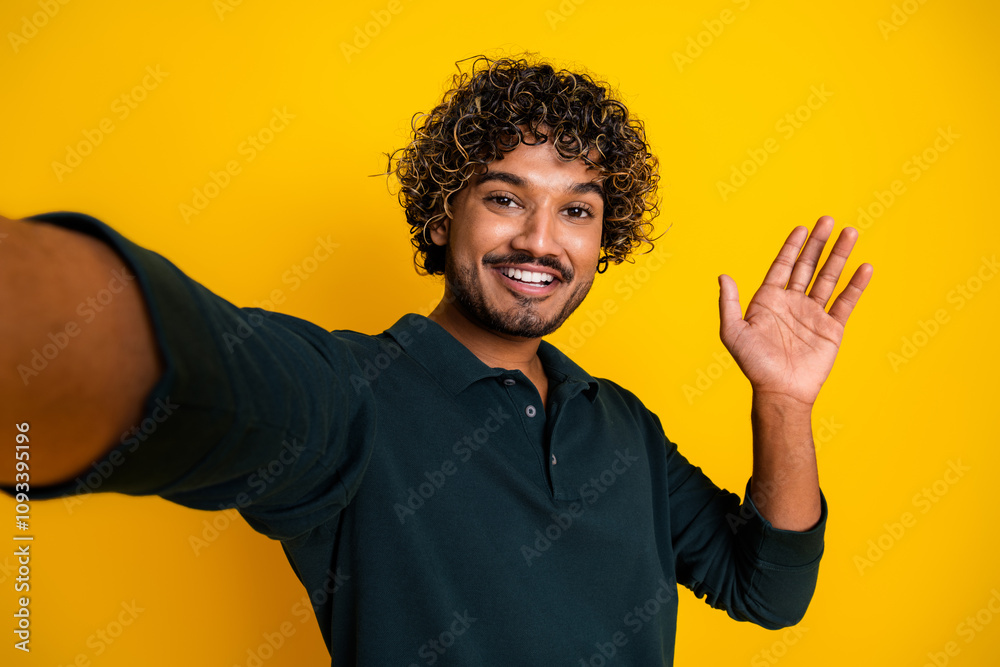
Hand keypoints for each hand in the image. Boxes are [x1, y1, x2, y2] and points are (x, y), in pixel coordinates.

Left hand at [718, 216, 872, 406]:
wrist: (780, 391)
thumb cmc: (754, 364)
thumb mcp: (733, 332)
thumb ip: (729, 303)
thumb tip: (723, 275)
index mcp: (768, 301)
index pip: (782, 266)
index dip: (791, 247)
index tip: (801, 228)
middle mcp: (792, 304)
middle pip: (807, 266)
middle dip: (818, 243)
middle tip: (828, 219)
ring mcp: (813, 314)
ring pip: (828, 278)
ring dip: (839, 256)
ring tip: (850, 232)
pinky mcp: (831, 328)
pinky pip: (845, 302)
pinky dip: (855, 285)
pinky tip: (864, 267)